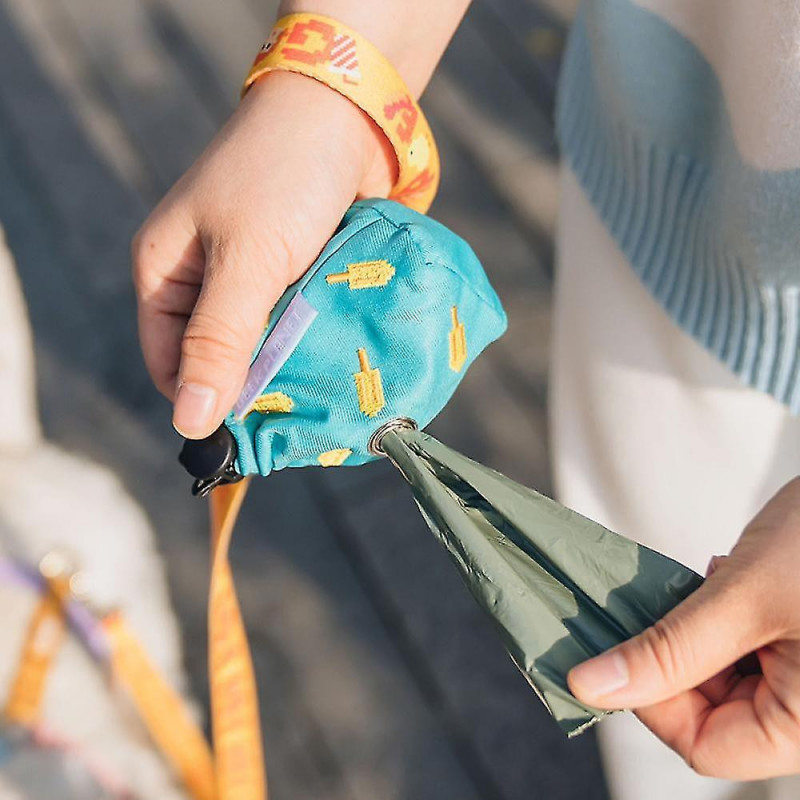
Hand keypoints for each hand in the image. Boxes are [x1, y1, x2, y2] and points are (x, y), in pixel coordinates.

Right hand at [132, 71, 393, 437]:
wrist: (343, 117)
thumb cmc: (282, 178)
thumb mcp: (246, 261)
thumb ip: (219, 340)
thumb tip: (190, 423)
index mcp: (165, 275)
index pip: (171, 365)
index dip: (205, 402)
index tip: (253, 431)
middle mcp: (202, 281)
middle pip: (220, 360)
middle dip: (255, 387)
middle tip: (299, 415)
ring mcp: (251, 278)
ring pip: (263, 346)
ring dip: (291, 365)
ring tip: (325, 393)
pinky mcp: (292, 274)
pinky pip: (296, 323)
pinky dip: (314, 340)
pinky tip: (338, 359)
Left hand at [568, 477, 799, 779]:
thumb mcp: (744, 597)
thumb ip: (669, 649)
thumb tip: (592, 686)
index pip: (705, 746)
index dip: (652, 700)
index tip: (618, 651)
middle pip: (711, 714)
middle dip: (675, 658)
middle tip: (662, 604)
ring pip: (720, 679)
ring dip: (696, 633)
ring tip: (716, 583)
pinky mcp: (797, 647)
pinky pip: (742, 650)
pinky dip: (721, 617)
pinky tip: (732, 577)